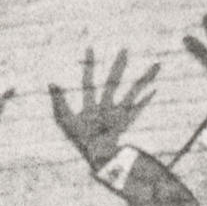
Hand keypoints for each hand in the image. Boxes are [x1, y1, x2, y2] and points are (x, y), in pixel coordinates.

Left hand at [49, 48, 160, 170]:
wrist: (93, 157)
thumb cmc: (78, 140)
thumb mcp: (64, 120)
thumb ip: (58, 101)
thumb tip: (51, 82)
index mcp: (90, 105)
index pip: (88, 82)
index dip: (89, 66)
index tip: (90, 48)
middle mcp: (105, 106)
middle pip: (113, 82)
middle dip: (118, 66)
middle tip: (124, 49)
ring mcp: (117, 113)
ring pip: (132, 92)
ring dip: (143, 79)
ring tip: (155, 66)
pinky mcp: (126, 122)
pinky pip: (138, 109)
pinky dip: (146, 99)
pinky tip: (155, 89)